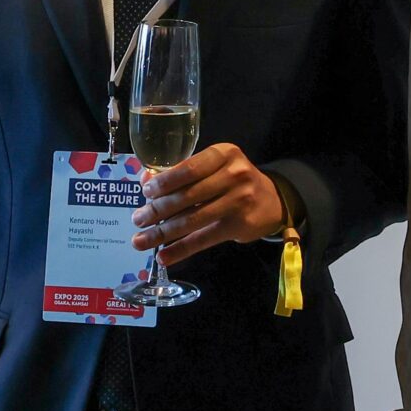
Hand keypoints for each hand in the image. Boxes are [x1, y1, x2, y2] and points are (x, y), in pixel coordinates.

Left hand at [133, 143, 288, 263]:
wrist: (273, 201)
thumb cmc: (234, 182)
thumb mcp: (214, 167)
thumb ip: (183, 173)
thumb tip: (145, 181)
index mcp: (224, 154)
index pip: (189, 168)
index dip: (164, 182)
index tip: (145, 192)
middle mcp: (234, 174)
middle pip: (187, 195)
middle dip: (157, 210)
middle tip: (137, 219)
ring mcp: (239, 200)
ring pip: (192, 219)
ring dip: (162, 233)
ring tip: (140, 240)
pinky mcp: (240, 225)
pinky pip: (203, 239)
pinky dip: (181, 250)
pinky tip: (164, 256)